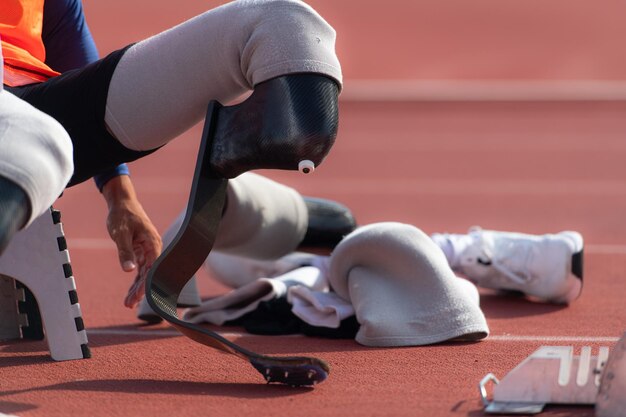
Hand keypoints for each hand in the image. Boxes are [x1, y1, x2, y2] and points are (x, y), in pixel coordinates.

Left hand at [102, 175, 161, 307]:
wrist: (122, 203)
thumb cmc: (122, 215)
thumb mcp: (121, 233)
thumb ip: (125, 252)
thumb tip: (129, 270)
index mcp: (153, 243)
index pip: (152, 268)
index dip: (146, 283)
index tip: (139, 296)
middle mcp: (153, 248)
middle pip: (150, 273)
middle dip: (140, 290)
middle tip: (129, 305)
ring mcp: (148, 250)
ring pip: (145, 273)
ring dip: (137, 288)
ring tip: (128, 303)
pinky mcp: (141, 251)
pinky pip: (140, 269)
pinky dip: (135, 280)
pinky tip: (130, 292)